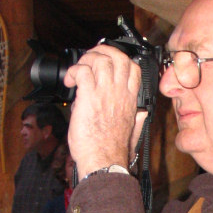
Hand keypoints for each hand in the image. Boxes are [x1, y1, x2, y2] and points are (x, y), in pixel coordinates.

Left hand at [64, 44, 141, 178]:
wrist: (104, 161)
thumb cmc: (113, 150)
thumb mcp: (133, 131)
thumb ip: (138, 118)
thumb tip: (142, 113)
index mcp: (130, 100)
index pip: (133, 68)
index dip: (119, 58)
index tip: (107, 61)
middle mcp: (120, 93)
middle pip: (118, 57)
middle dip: (102, 51)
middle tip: (90, 59)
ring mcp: (105, 93)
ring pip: (100, 59)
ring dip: (85, 60)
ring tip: (77, 71)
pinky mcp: (89, 97)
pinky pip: (82, 71)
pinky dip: (73, 71)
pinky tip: (69, 80)